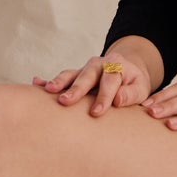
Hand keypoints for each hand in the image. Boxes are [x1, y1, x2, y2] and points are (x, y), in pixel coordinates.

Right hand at [33, 50, 155, 117]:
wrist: (127, 71)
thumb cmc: (134, 84)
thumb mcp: (141, 88)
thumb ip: (131, 94)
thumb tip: (117, 100)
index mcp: (117, 65)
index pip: (109, 81)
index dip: (103, 96)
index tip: (97, 112)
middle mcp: (98, 64)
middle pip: (86, 76)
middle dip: (76, 89)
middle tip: (66, 101)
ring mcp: (84, 69)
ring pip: (70, 74)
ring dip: (59, 82)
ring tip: (50, 91)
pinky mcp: (75, 76)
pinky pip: (61, 78)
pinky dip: (48, 81)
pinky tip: (36, 83)